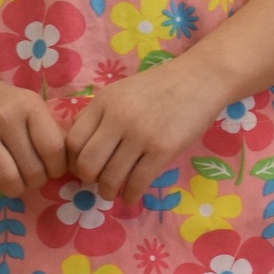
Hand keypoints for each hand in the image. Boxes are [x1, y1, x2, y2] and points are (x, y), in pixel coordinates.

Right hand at [0, 66, 67, 199]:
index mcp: (29, 106)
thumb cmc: (4, 104)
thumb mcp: (32, 107)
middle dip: (36, 181)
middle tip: (31, 176)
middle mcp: (5, 117)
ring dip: (15, 189)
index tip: (52, 169)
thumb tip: (72, 163)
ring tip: (14, 181)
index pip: (54, 149)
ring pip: (8, 179)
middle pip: (33, 169)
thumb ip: (50, 131)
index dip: (57, 168)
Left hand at [66, 59, 225, 205]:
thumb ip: (101, 115)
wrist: (201, 78)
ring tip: (115, 190)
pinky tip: (134, 193)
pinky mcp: (163, 149)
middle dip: (90, 180)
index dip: (74, 161)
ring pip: (110, 178)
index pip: (72, 142)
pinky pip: (137, 183)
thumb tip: (80, 149)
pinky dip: (131, 195)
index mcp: (104, 102)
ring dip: (109, 191)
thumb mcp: (123, 91)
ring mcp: (141, 135)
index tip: (85, 166)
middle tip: (99, 180)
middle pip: (87, 164)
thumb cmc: (161, 86)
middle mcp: (118, 118)